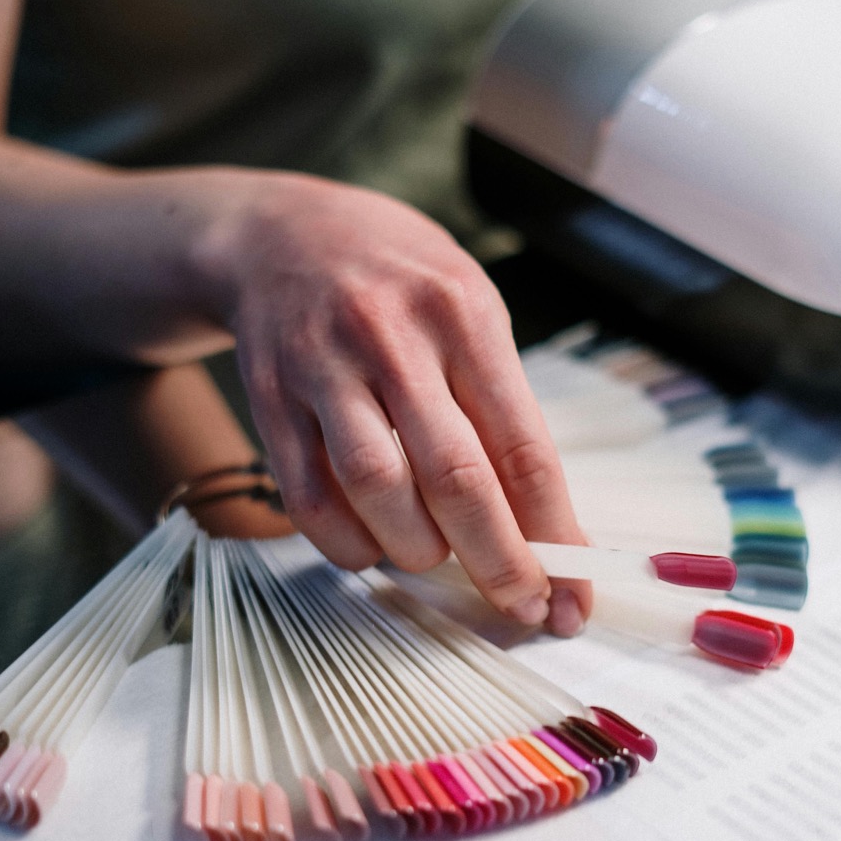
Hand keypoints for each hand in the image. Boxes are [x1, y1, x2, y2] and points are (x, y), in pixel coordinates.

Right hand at [209, 175, 588, 635]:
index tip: (571, 591)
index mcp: (463, 315)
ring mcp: (324, 367)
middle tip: (521, 606)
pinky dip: (346, 544)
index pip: (522, 444)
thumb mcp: (466, 307)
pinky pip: (307, 496)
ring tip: (432, 557)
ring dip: (416, 550)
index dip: (553, 531)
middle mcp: (393, 338)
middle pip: (456, 479)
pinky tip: (371, 547)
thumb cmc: (397, 280)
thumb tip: (537, 519)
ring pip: (377, 491)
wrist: (277, 233)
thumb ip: (498, 401)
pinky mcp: (269, 398)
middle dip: (498, 561)